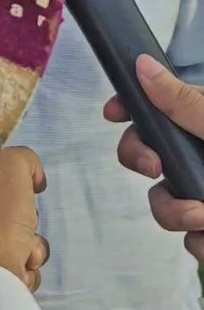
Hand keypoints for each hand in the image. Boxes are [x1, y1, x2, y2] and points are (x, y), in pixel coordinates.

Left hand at [0, 146, 48, 291]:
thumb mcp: (10, 168)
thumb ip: (23, 159)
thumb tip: (34, 176)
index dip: (6, 184)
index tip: (14, 191)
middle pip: (4, 212)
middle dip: (24, 221)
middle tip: (22, 224)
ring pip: (14, 242)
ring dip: (30, 247)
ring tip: (24, 253)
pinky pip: (14, 270)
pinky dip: (24, 269)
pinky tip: (20, 271)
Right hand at [104, 54, 203, 261]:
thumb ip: (186, 104)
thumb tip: (143, 66)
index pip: (157, 107)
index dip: (130, 108)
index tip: (114, 113)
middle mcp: (202, 157)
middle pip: (147, 154)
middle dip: (143, 161)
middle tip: (157, 168)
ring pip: (165, 203)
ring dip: (177, 213)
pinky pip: (191, 240)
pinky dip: (202, 243)